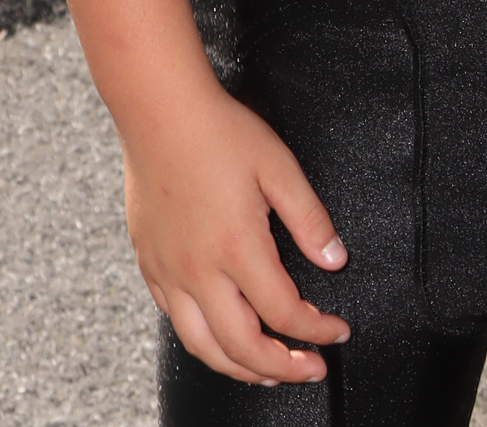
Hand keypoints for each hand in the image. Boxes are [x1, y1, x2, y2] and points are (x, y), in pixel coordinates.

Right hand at [123, 82, 350, 384]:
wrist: (160, 114)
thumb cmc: (221, 133)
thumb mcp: (279, 167)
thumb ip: (309, 219)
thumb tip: (335, 259)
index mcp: (237, 248)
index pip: (283, 312)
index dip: (315, 330)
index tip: (337, 333)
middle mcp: (199, 272)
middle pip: (242, 346)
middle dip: (282, 367)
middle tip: (309, 369)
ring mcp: (169, 273)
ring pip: (203, 346)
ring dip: (239, 369)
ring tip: (268, 372)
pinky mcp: (149, 266)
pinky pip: (175, 321)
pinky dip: (203, 342)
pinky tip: (221, 337)